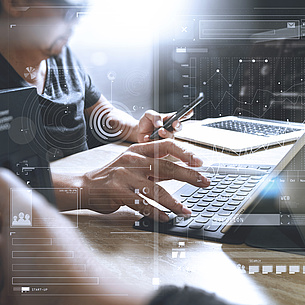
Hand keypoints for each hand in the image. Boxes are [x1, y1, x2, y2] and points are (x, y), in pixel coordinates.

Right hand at [81, 139, 209, 221]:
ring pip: (156, 189)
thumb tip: (180, 169)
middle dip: (188, 176)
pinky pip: (143, 205)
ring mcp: (125, 176)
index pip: (166, 146)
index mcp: (137, 150)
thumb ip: (154, 165)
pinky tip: (165, 218)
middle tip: (204, 182)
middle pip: (166, 167)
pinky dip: (156, 213)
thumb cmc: (113, 175)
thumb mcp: (133, 163)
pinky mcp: (119, 193)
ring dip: (174, 202)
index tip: (199, 162)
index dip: (185, 153)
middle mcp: (132, 160)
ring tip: (186, 210)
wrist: (86, 186)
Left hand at [137, 109, 192, 142]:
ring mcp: (167, 138)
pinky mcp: (161, 147)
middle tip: (174, 123)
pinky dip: (152, 140)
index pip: (180, 116)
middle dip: (177, 125)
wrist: (137, 132)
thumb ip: (155, 116)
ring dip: (166, 134)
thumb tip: (160, 124)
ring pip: (171, 137)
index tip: (189, 111)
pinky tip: (147, 137)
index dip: (187, 114)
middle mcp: (170, 129)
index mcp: (170, 119)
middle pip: (179, 127)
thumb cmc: (146, 122)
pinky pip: (160, 145)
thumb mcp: (148, 115)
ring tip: (159, 131)